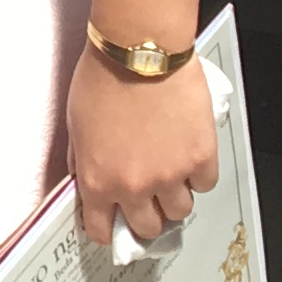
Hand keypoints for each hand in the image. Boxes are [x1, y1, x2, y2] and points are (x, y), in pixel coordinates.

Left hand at [65, 48, 219, 248]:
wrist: (139, 51)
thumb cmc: (102, 78)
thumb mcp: (76, 126)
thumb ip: (83, 162)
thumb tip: (87, 181)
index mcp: (98, 181)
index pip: (102, 231)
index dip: (108, 228)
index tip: (114, 223)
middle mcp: (134, 187)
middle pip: (146, 227)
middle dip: (145, 215)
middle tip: (147, 198)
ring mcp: (170, 176)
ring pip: (179, 212)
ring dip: (174, 196)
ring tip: (171, 174)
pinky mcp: (200, 158)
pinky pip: (205, 184)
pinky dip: (199, 174)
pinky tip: (189, 155)